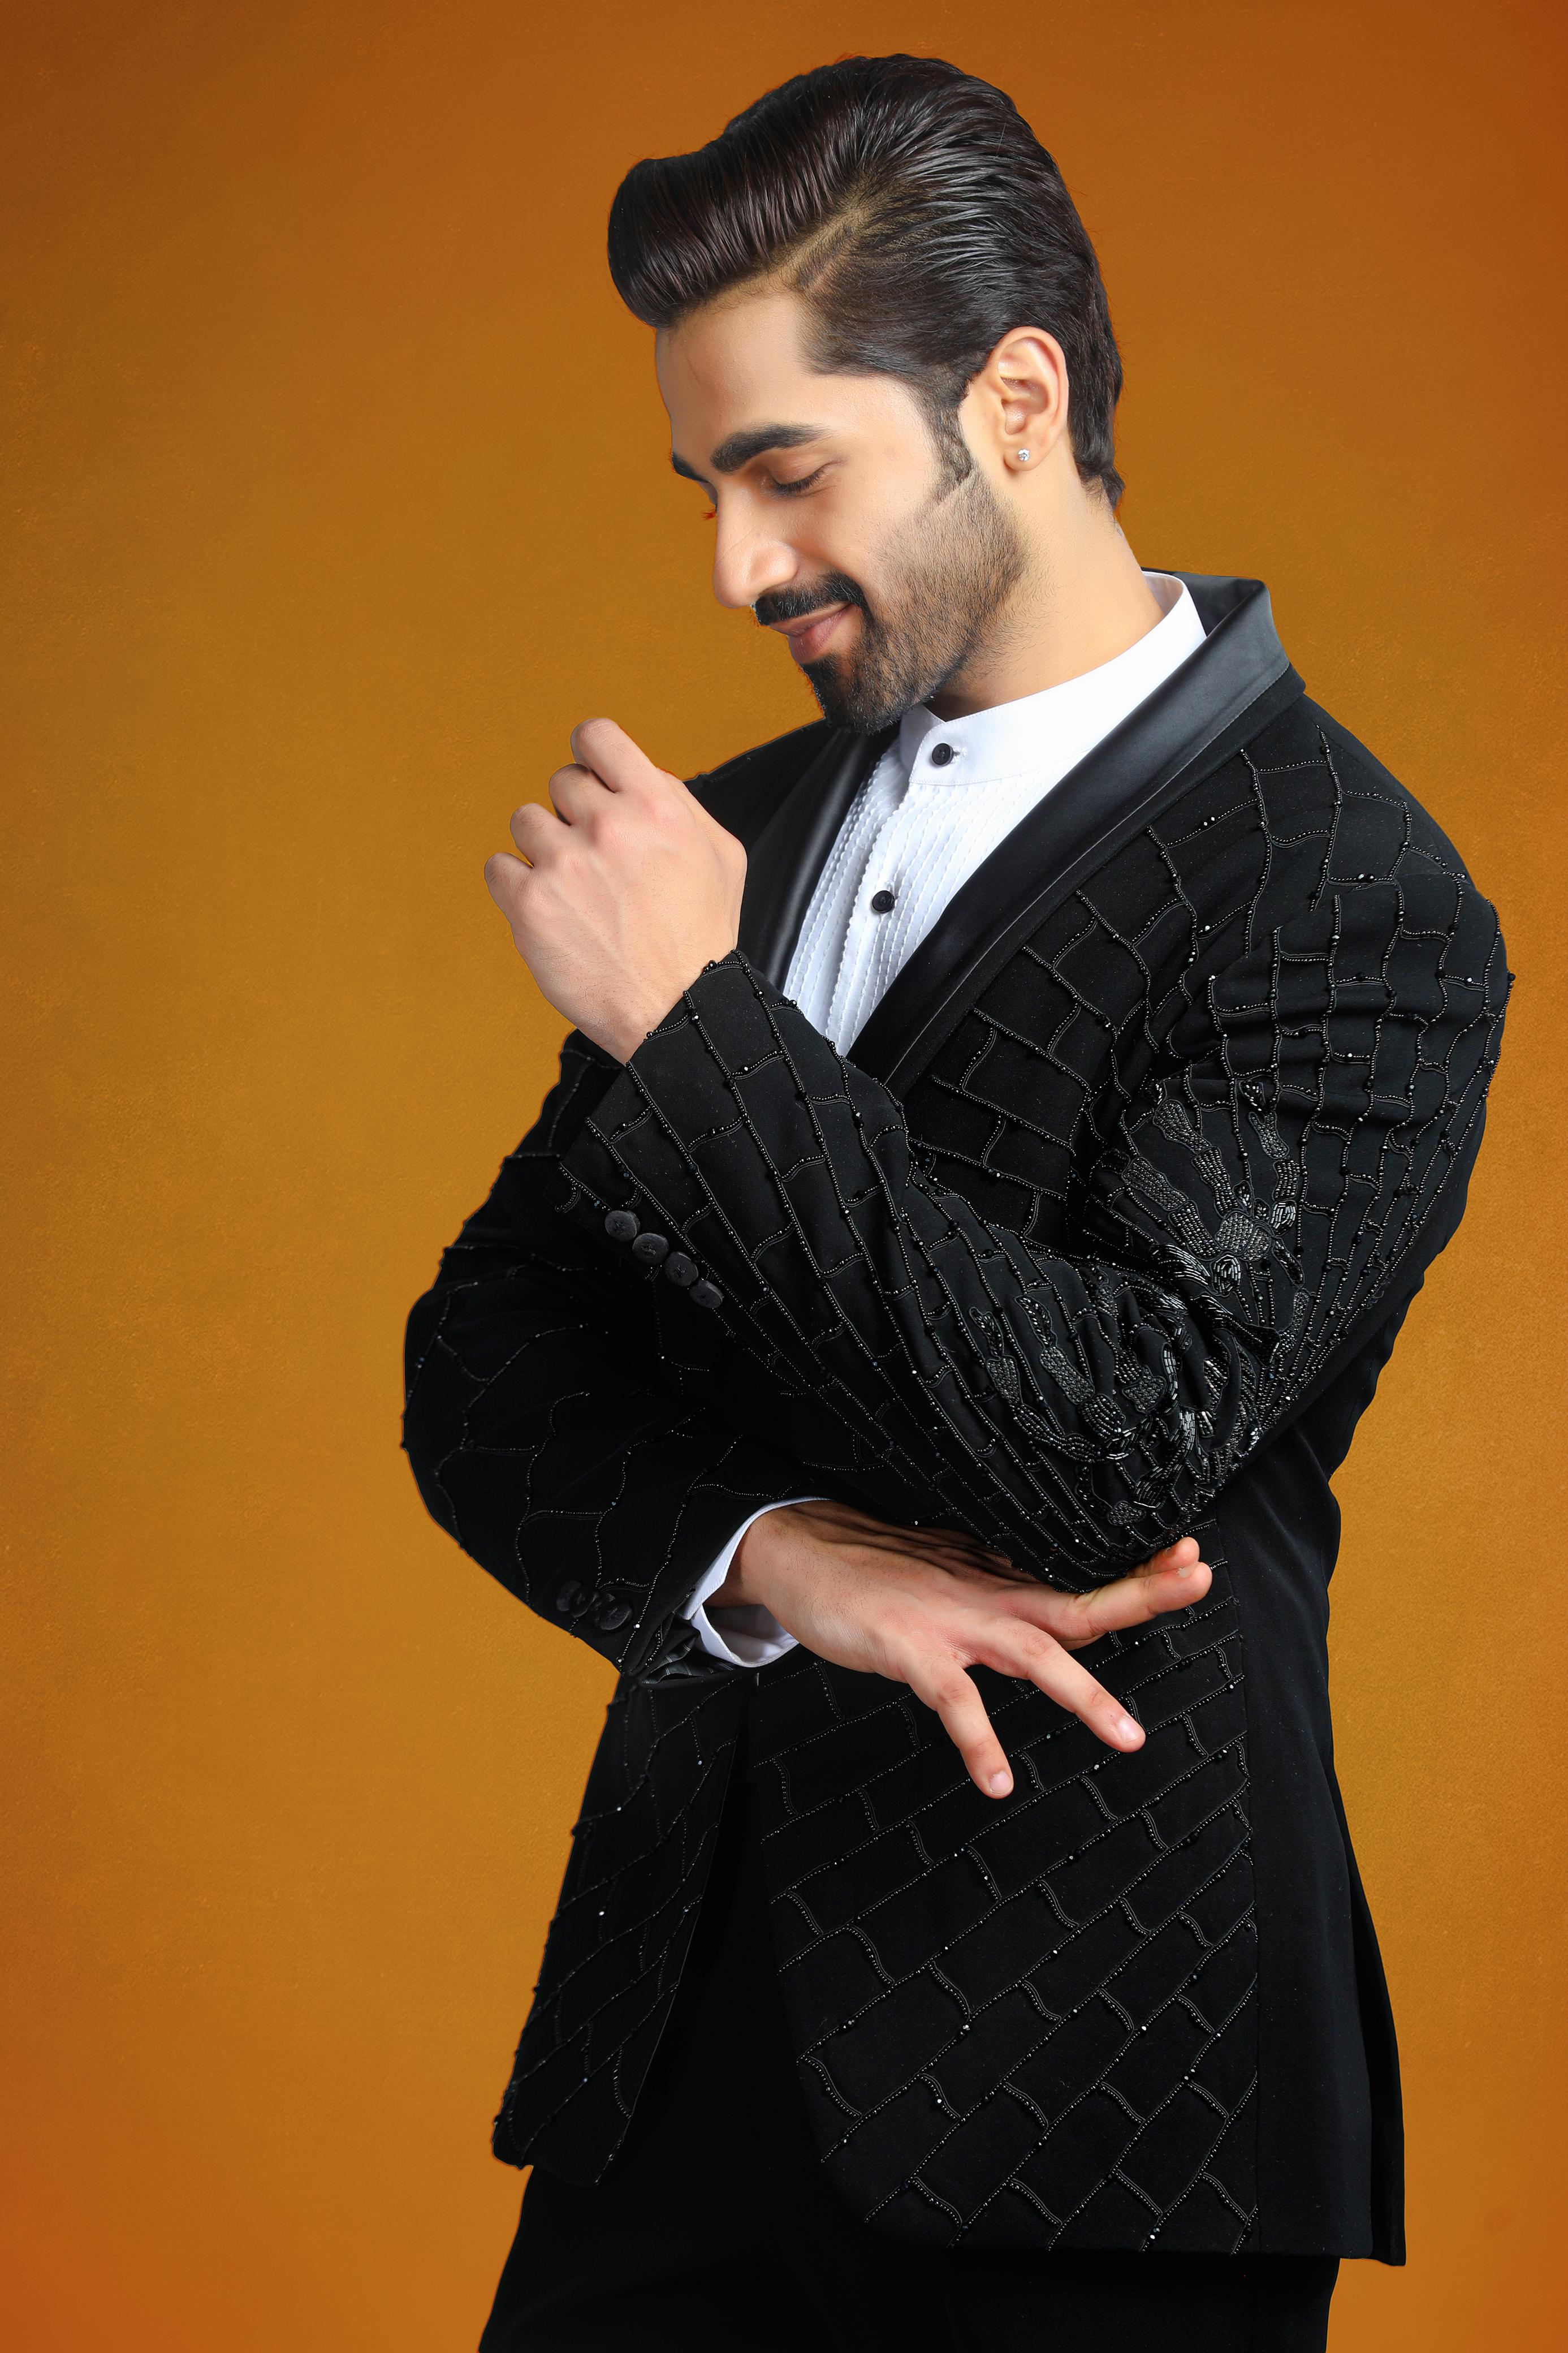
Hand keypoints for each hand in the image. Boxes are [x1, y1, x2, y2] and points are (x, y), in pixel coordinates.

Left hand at [484, 718, 745, 1061]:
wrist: (677, 1011)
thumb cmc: (700, 937)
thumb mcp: (720, 854)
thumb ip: (679, 801)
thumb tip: (638, 773)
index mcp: (656, 806)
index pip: (596, 736)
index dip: (589, 754)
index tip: (589, 775)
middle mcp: (609, 827)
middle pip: (561, 782)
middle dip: (576, 815)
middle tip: (598, 859)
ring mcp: (564, 864)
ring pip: (526, 822)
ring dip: (545, 850)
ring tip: (576, 890)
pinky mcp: (529, 904)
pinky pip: (498, 867)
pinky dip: (516, 886)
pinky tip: (548, 909)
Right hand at [720, 1499, 1211, 1798]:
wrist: (802, 1551)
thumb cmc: (876, 1570)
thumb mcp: (949, 1574)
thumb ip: (997, 1592)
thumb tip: (1040, 1606)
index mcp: (1000, 1585)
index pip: (1083, 1583)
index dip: (1139, 1575)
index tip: (1192, 1559)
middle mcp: (987, 1597)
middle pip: (1078, 1604)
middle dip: (1141, 1595)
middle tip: (1197, 1581)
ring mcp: (951, 1622)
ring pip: (1031, 1654)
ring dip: (1083, 1693)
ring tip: (1127, 1736)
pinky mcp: (909, 1648)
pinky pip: (953, 1700)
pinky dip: (977, 1741)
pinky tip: (996, 1781)